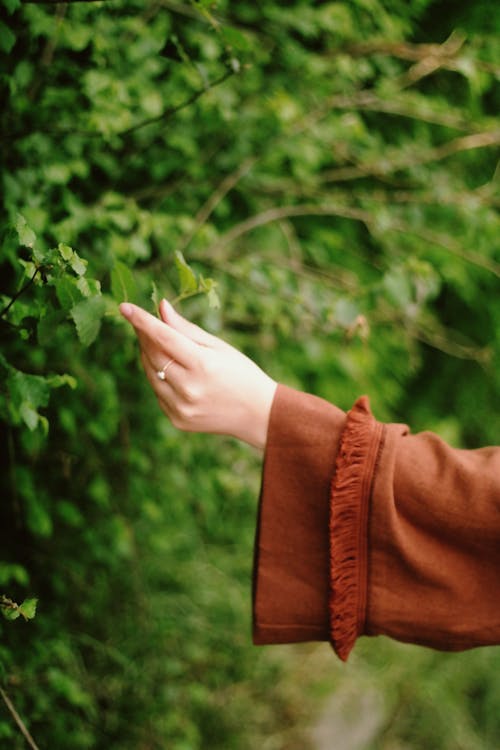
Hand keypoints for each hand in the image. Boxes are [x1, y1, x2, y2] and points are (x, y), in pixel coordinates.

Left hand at [119, 300, 276, 450]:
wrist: (257, 414)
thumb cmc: (240, 373)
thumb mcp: (218, 347)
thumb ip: (185, 329)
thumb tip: (161, 308)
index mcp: (202, 365)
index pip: (164, 338)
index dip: (142, 321)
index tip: (124, 307)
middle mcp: (188, 388)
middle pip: (152, 355)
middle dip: (143, 335)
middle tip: (140, 321)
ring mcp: (181, 407)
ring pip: (150, 373)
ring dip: (148, 355)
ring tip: (156, 343)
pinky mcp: (177, 419)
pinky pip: (158, 391)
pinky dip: (158, 377)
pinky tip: (170, 370)